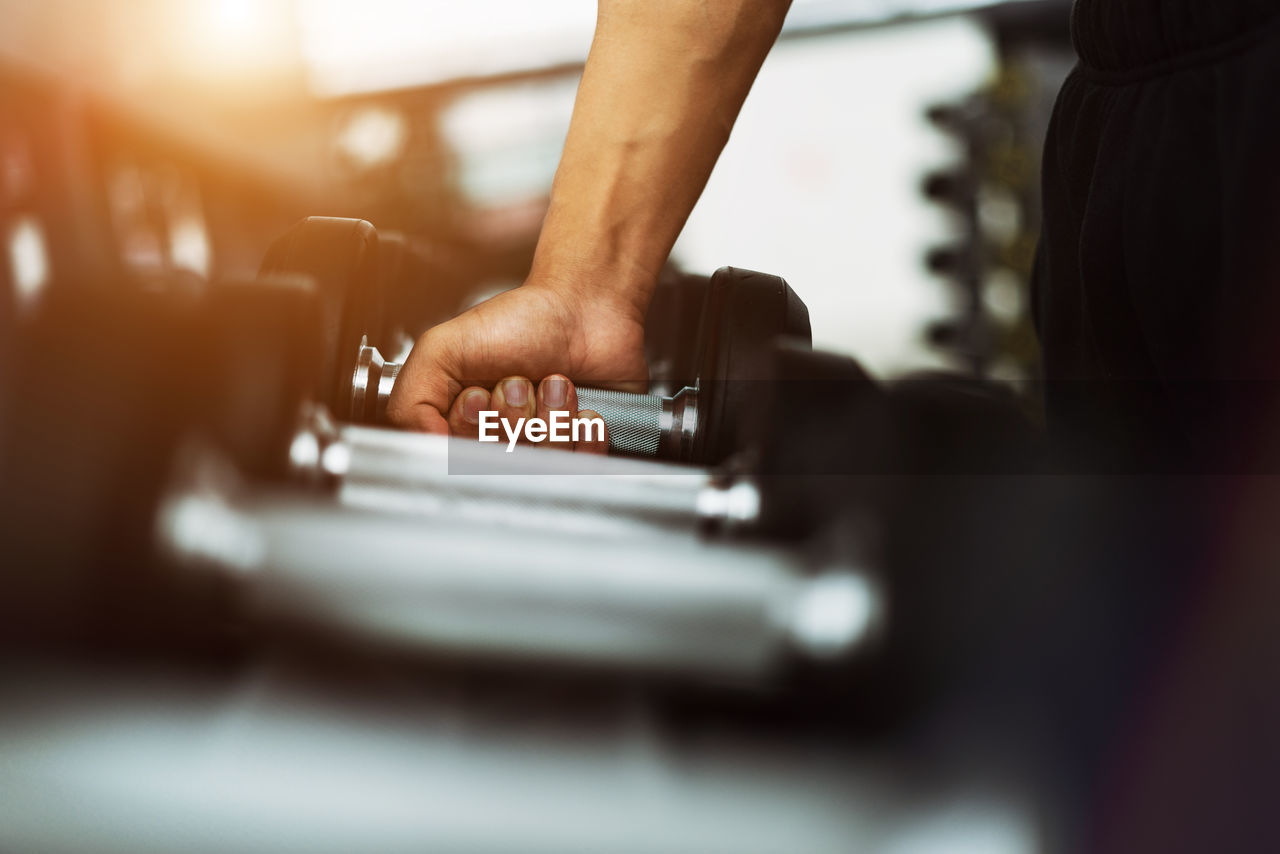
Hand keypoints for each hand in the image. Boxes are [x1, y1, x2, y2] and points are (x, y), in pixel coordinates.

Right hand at [385, 278, 647, 444]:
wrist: (584, 307)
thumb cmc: (521, 322)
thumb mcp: (444, 347)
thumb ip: (412, 400)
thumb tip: (423, 448)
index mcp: (458, 423)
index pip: (454, 461)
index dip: (471, 427)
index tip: (478, 394)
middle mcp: (497, 441)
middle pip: (499, 464)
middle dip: (512, 415)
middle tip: (518, 379)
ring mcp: (540, 447)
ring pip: (541, 463)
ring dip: (550, 414)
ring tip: (552, 380)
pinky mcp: (581, 450)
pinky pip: (581, 464)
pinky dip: (581, 428)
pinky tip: (576, 402)